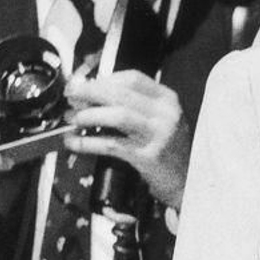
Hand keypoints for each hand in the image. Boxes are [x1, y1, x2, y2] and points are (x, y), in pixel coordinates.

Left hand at [65, 70, 192, 209]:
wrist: (188, 181)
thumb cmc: (170, 149)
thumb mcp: (160, 120)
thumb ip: (135, 105)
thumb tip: (93, 94)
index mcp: (168, 100)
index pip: (133, 78)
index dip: (104, 79)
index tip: (85, 83)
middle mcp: (166, 114)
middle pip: (121, 94)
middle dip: (89, 92)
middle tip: (71, 95)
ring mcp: (159, 135)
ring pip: (118, 115)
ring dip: (89, 115)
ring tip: (73, 119)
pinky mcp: (148, 156)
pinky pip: (111, 144)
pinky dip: (87, 142)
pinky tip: (74, 142)